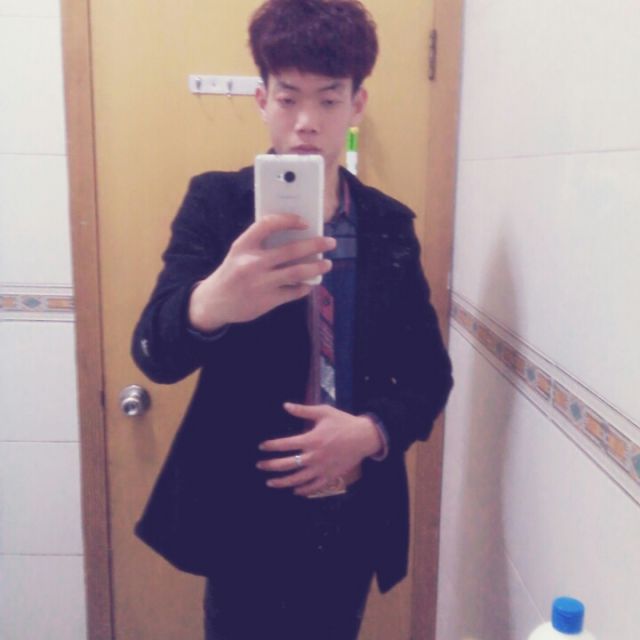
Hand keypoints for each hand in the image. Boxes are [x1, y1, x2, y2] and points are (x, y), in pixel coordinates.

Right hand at [189, 214, 335, 331]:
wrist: (215, 302)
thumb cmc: (232, 273)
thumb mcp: (239, 253)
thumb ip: (261, 244)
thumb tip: (297, 237)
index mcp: (243, 246)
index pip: (268, 224)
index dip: (289, 220)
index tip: (305, 222)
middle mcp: (252, 263)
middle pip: (291, 250)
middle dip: (315, 245)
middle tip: (330, 242)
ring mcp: (261, 283)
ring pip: (297, 272)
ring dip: (316, 267)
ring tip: (327, 264)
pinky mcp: (267, 300)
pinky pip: (294, 292)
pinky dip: (305, 287)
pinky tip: (309, 283)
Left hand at [257, 403, 383, 497]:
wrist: (364, 437)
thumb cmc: (343, 422)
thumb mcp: (324, 412)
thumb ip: (303, 410)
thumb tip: (285, 405)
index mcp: (312, 439)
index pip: (285, 444)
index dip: (271, 446)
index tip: (262, 447)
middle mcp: (315, 456)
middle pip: (288, 465)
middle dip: (271, 466)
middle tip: (260, 466)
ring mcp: (322, 468)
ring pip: (298, 479)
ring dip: (282, 482)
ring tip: (270, 483)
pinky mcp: (330, 476)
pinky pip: (314, 487)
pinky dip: (303, 490)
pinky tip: (295, 490)